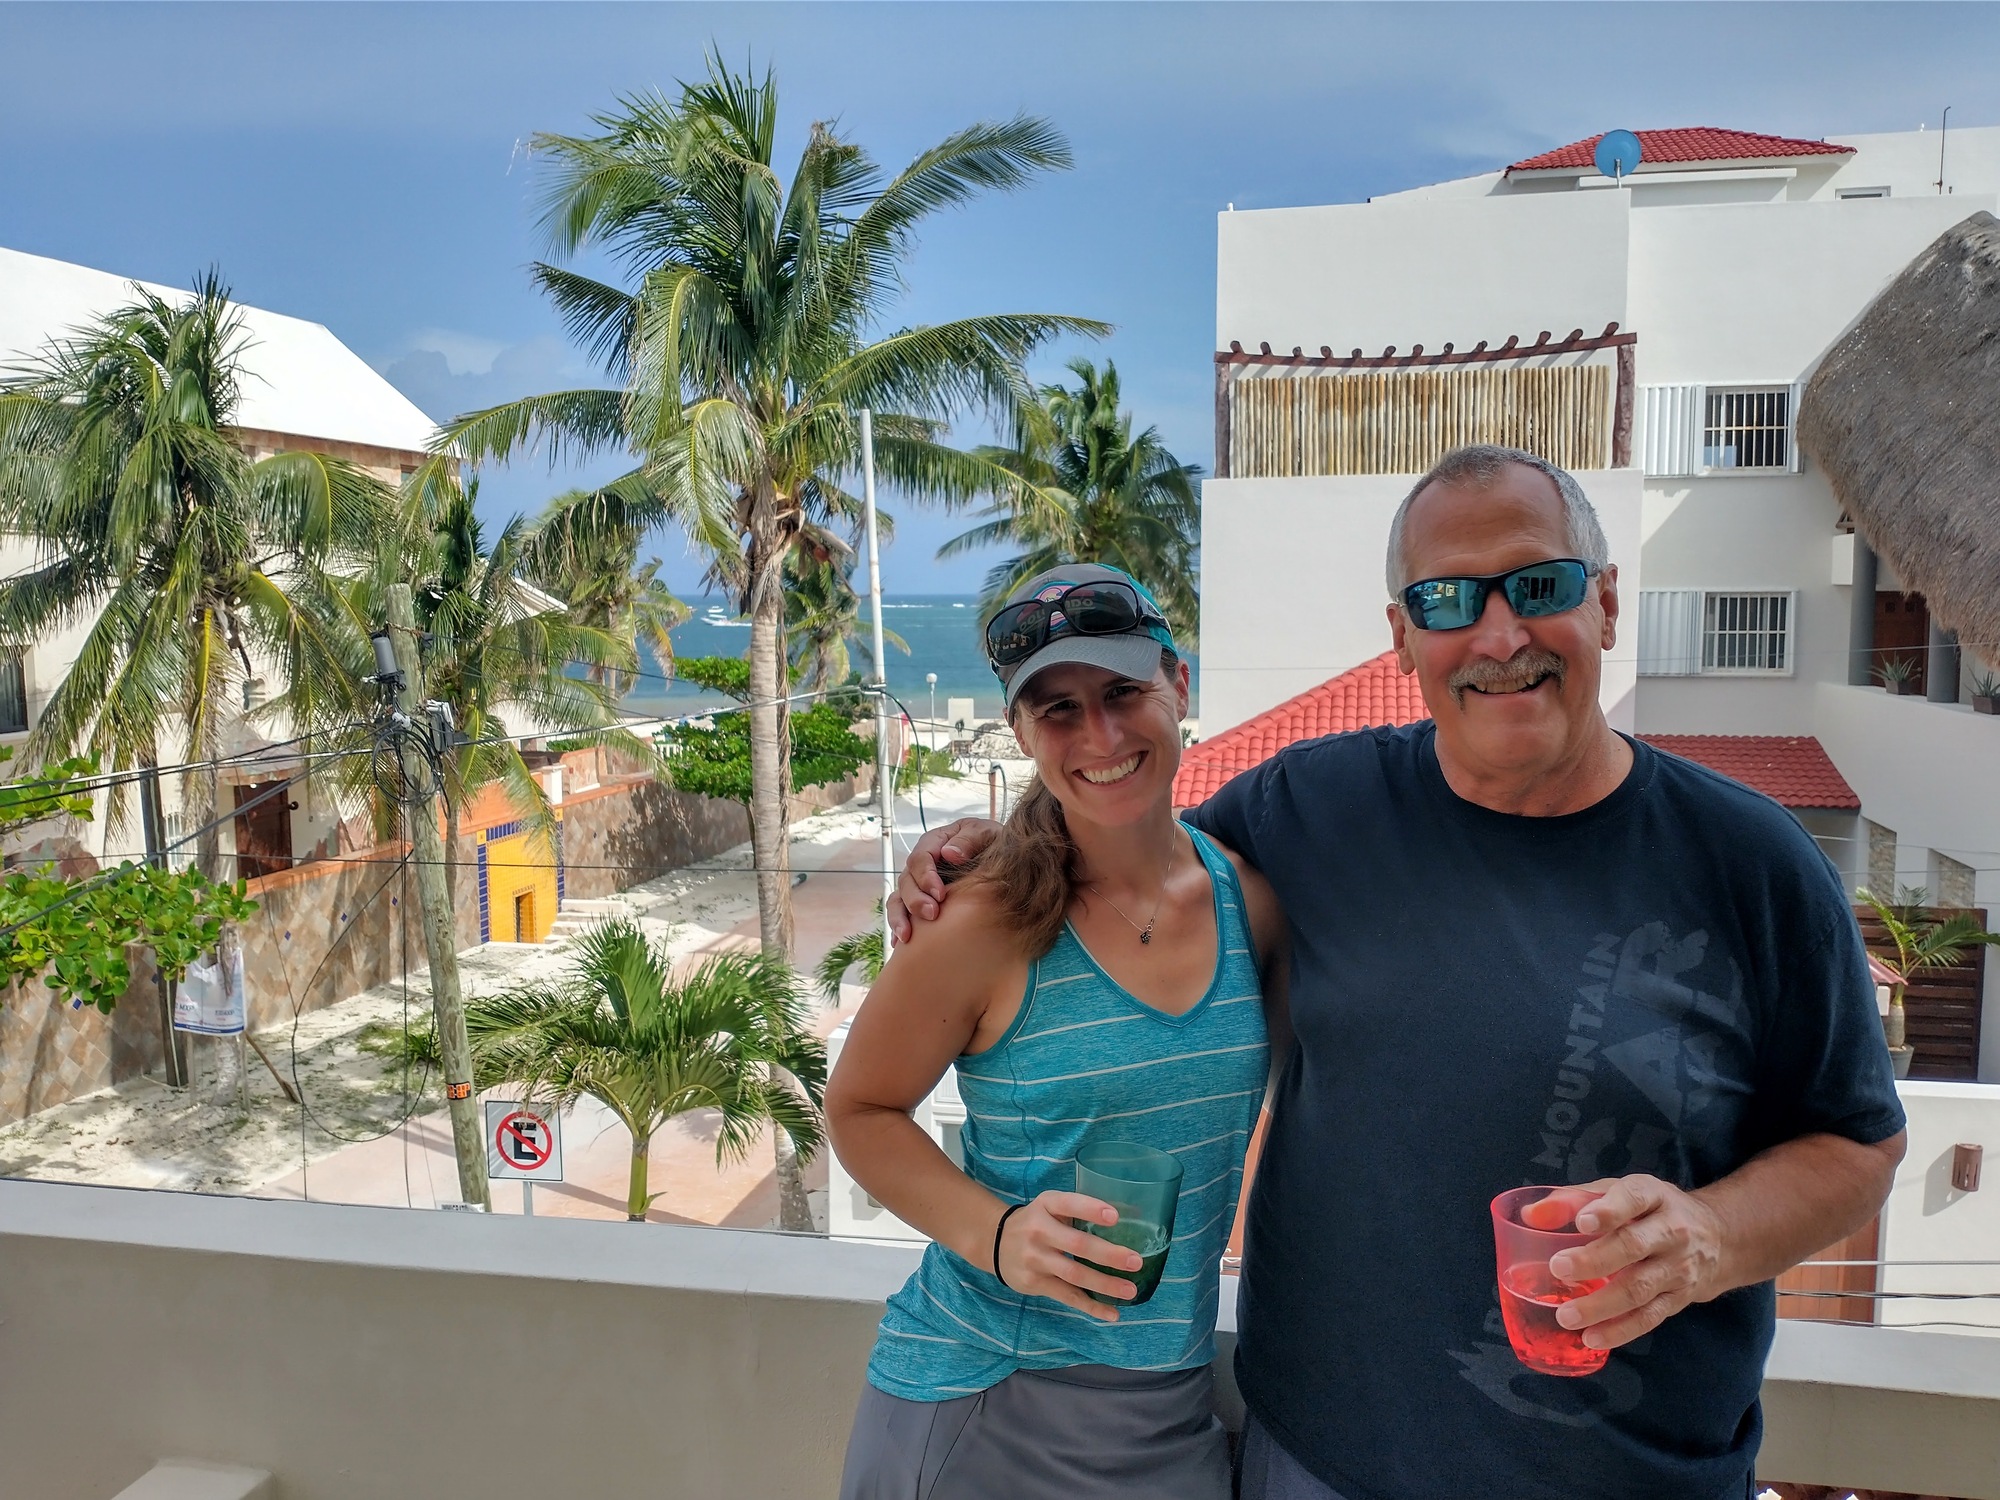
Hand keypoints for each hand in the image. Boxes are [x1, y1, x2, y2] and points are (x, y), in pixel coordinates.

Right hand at [886, 817, 1001, 944]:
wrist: (1008, 863)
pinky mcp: (922, 901)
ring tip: (906, 936)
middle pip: (907, 880)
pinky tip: (898, 943)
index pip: (920, 858)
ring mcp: (920, 884)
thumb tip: (949, 853)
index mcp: (936, 843)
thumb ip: (969, 839)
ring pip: (899, 899)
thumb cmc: (995, 844)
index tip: (940, 894)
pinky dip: (898, 926)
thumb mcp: (987, 834)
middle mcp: (923, 864)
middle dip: (916, 899)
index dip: (926, 876)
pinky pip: (902, 913)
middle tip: (932, 915)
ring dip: (900, 917)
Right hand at [994, 1191, 1141, 1321]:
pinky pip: (1067, 1296)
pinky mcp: (1035, 1283)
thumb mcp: (1050, 1206)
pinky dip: (1091, 1306)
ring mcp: (1036, 1259)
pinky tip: (1112, 1313)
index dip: (1091, 1209)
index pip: (1069, 1204)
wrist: (996, 1242)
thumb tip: (1131, 1217)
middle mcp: (1039, 1231)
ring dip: (1104, 1284)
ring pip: (1074, 1275)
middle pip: (1076, 1244)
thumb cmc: (1037, 1221)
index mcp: (1046, 1205)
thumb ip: (1079, 1210)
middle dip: (1108, 1254)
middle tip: (1135, 1261)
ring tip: (1130, 1290)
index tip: (1115, 1217)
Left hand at [1547, 1174, 1726, 1350]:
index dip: (1610, 1210)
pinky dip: (1620, 1330)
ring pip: (1640, 1288)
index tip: (1583, 1222)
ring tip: (1566, 1315)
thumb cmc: (1649, 1211)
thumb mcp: (1619, 1192)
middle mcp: (1671, 1231)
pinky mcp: (1679, 1298)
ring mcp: (1678, 1268)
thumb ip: (1573, 1199)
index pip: (1633, 1198)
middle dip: (1594, 1260)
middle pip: (1633, 1246)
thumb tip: (1530, 1215)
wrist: (1718, 1238)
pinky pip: (1649, 1317)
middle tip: (1558, 1268)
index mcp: (1652, 1195)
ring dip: (1601, 1305)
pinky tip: (1592, 1337)